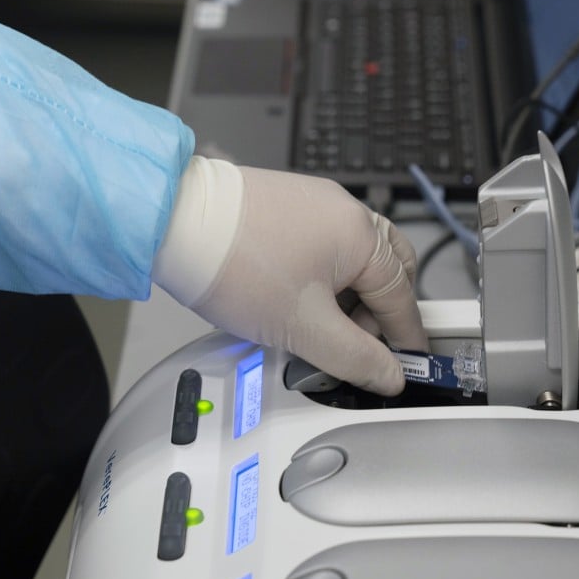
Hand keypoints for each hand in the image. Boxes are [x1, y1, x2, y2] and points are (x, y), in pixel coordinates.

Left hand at [153, 157, 427, 395]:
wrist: (173, 222)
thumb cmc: (235, 263)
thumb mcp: (305, 328)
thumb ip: (356, 357)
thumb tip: (390, 375)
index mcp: (362, 234)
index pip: (401, 296)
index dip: (405, 338)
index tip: (405, 365)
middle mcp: (345, 210)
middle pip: (388, 271)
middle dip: (381, 313)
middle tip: (364, 347)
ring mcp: (316, 203)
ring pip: (355, 259)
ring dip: (351, 297)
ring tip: (321, 328)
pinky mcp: (289, 205)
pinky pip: (326, 246)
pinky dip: (326, 278)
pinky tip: (300, 301)